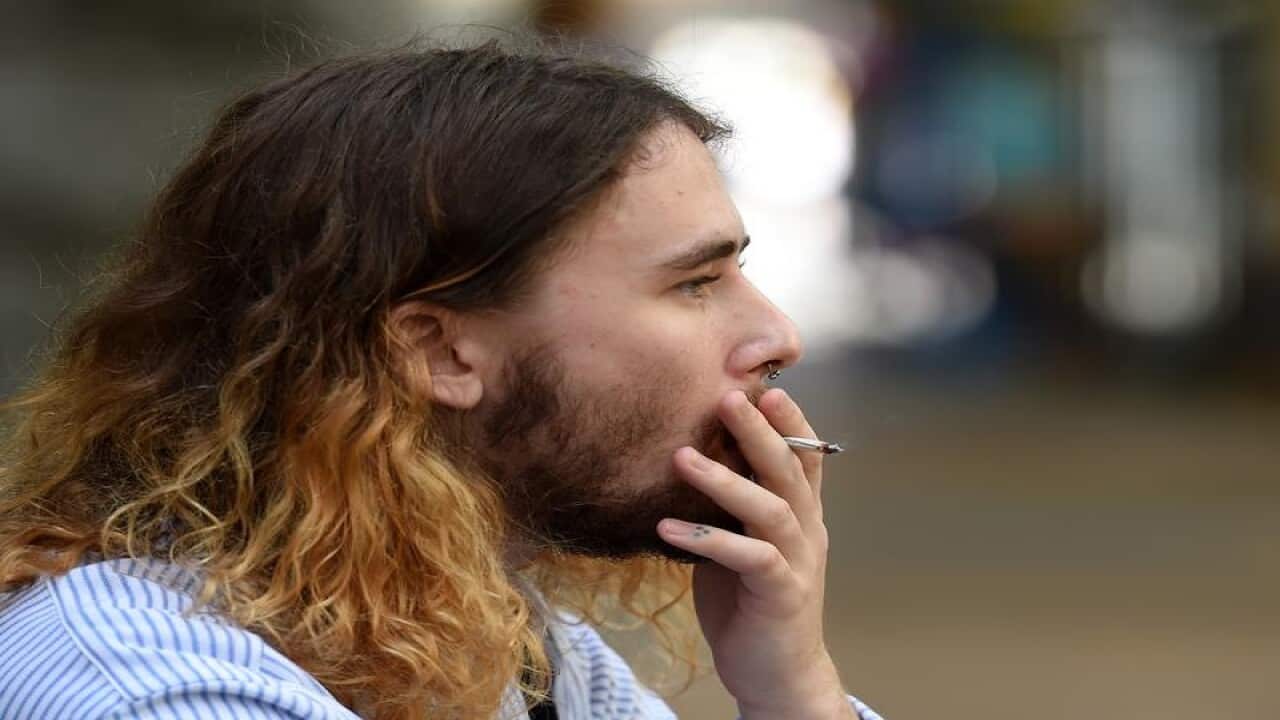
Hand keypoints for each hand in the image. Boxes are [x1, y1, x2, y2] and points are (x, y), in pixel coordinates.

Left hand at [657, 388, 853, 719]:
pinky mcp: (781, 593)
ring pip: (770, 508)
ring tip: (682, 457)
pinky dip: (707, 539)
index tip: (760, 382)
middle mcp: (807, 530)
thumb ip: (729, 504)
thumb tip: (687, 454)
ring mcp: (798, 561)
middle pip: (788, 469)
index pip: (801, 455)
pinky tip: (664, 528)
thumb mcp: (738, 541)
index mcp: (800, 513)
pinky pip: (748, 558)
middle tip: (727, 396)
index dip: (787, 418)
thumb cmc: (750, 602)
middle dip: (759, 430)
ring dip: (725, 480)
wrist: (776, 674)